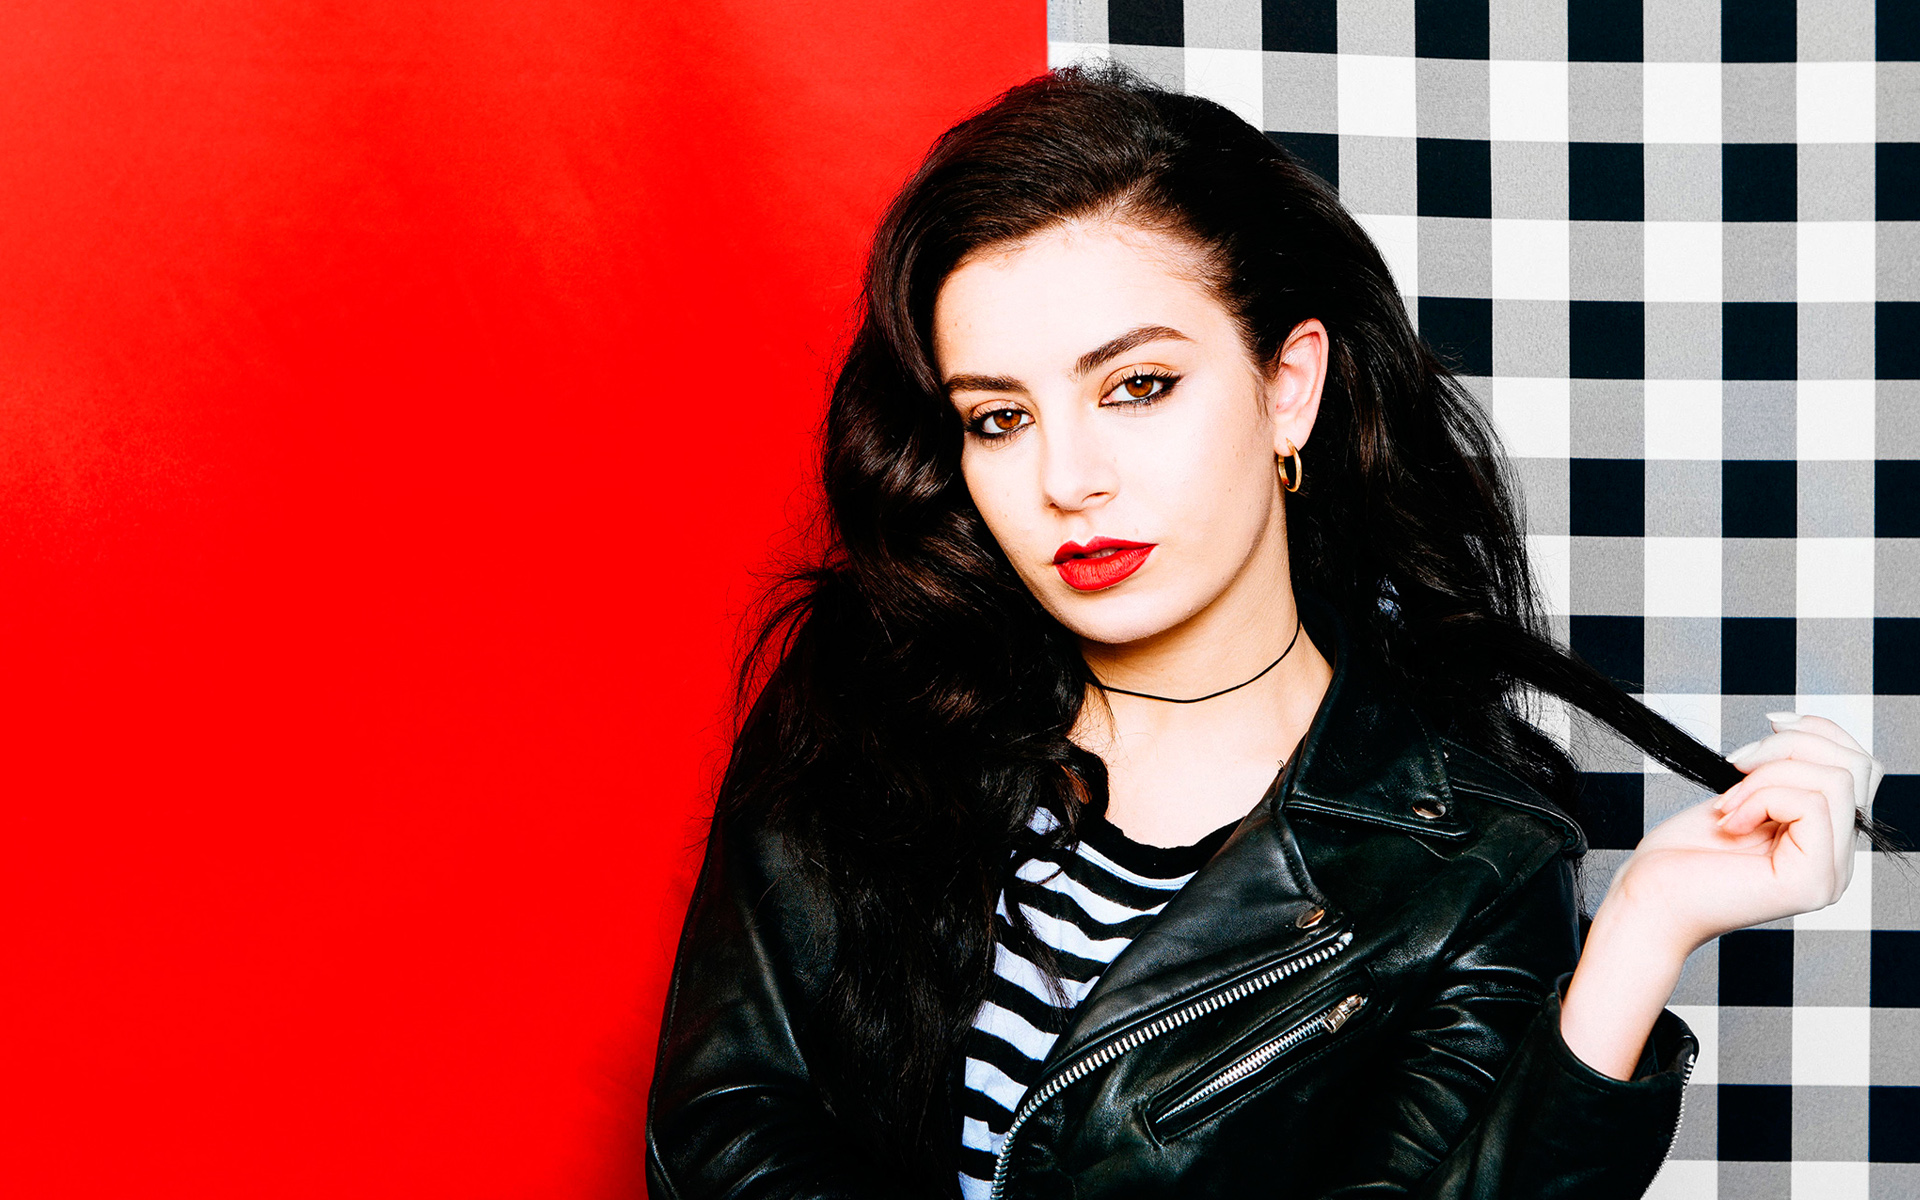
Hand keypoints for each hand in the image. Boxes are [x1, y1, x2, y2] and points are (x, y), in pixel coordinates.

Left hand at [1602, 712, 1882, 955]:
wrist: (1648, 899)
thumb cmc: (1680, 856)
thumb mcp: (1741, 797)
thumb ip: (1785, 773)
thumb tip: (1802, 727)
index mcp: (1826, 841)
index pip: (1861, 768)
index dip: (1816, 731)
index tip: (1767, 724)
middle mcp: (1839, 862)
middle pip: (1856, 767)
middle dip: (1790, 746)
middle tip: (1737, 765)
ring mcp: (1831, 875)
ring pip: (1834, 780)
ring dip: (1767, 776)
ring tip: (1728, 804)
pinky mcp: (1812, 881)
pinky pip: (1809, 804)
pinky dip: (1760, 798)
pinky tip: (1730, 823)